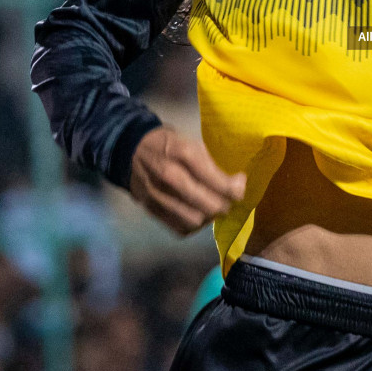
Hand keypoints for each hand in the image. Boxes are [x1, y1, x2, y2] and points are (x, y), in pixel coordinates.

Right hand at [129, 126, 245, 234]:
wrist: (131, 150)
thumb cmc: (169, 144)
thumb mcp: (191, 142)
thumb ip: (211, 163)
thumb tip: (235, 184)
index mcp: (183, 154)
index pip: (217, 181)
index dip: (235, 188)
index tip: (239, 183)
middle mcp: (170, 176)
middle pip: (209, 205)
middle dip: (225, 205)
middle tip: (229, 199)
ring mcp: (158, 195)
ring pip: (195, 220)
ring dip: (209, 217)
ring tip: (213, 206)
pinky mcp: (151, 209)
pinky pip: (179, 228)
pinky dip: (193, 225)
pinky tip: (197, 213)